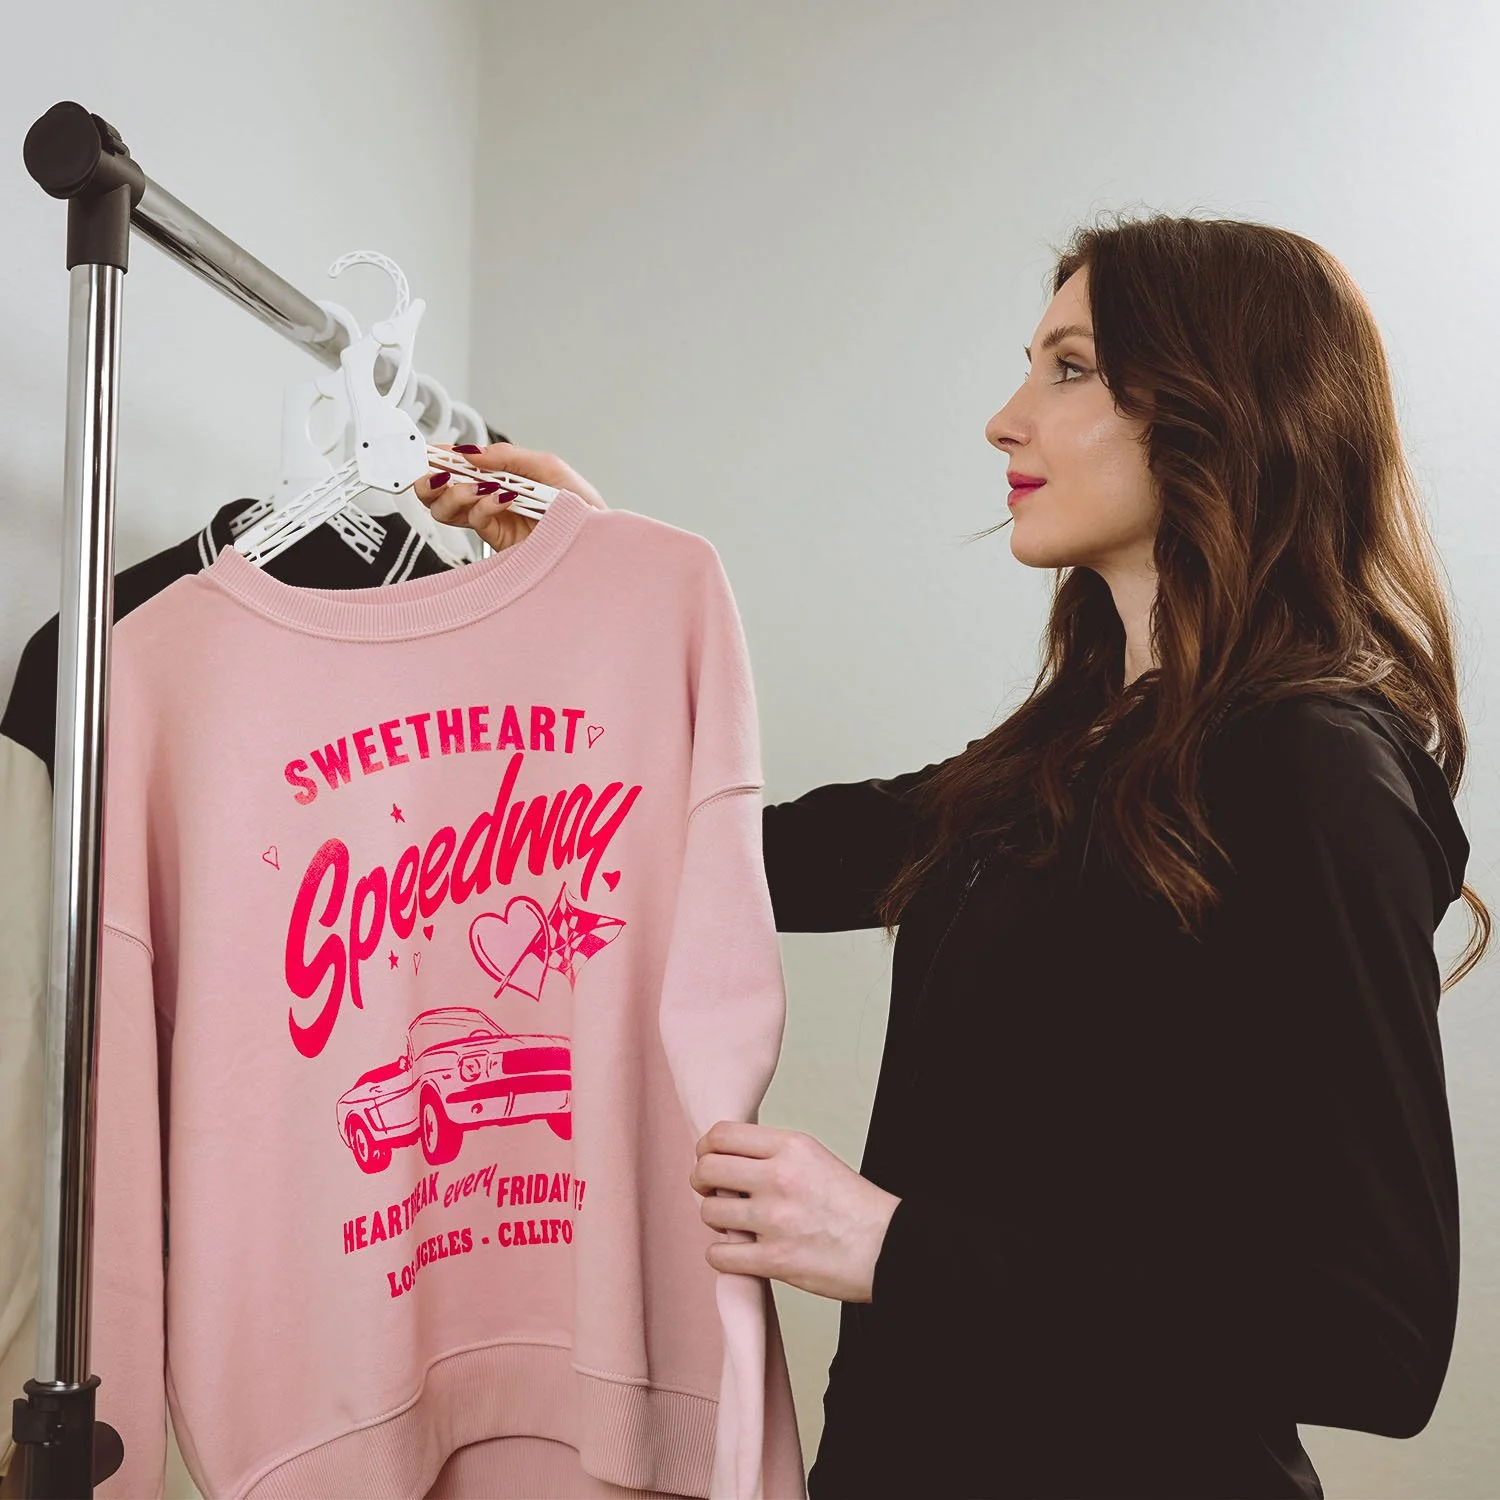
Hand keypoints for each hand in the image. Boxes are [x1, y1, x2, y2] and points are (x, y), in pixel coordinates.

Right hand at [413, 442, 607, 551]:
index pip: (458, 468)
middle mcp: (489, 500)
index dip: (439, 460)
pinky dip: (482, 506)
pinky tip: (501, 499)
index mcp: (499, 478)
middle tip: (438, 473)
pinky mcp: (497, 541)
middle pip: (440, 492)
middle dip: (431, 481)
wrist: (598, 537)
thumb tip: (472, 452)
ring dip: (453, 493)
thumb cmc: (581, 504)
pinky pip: (474, 521)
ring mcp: (492, 521)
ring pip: (447, 510)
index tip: (430, 452)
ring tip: (475, 487)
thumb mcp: (547, 467)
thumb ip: (508, 456)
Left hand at [690, 1121, 900, 1302]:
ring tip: (734, 1223)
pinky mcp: (775, 1259)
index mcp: (791, 1146)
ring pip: (708, 1211)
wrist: (889, 1247)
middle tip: (712, 1191)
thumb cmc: (853, 1205)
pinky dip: (722, 1255)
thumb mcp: (814, 1157)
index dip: (706, 1148)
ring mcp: (775, 1219)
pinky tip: (738, 1252)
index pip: (722, 1134)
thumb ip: (771, 1153)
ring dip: (715, 1219)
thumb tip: (725, 1158)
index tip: (709, 1159)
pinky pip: (719, 1255)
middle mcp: (779, 1177)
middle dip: (702, 1181)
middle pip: (706, 1169)